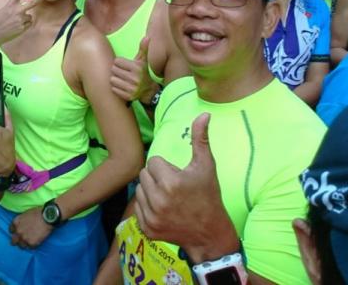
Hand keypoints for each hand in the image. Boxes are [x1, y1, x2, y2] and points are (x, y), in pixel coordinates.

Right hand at [0, 0, 48, 47]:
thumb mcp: (3, 11)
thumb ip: (14, 8)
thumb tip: (25, 12)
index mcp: (10, 5)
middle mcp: (17, 11)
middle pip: (32, 3)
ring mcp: (20, 19)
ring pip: (30, 17)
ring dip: (25, 19)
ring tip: (14, 23)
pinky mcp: (22, 27)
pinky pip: (28, 24)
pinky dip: (24, 26)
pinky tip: (15, 27)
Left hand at [10, 206, 53, 248]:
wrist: (48, 216)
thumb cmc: (38, 213)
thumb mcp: (25, 214)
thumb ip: (21, 222)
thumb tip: (22, 226)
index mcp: (15, 222)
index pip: (11, 231)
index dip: (15, 232)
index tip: (19, 232)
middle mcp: (18, 231)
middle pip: (13, 241)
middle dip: (17, 240)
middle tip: (22, 240)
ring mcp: (24, 238)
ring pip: (21, 246)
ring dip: (24, 244)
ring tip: (30, 242)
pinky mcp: (31, 243)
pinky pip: (30, 248)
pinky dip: (32, 245)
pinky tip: (36, 241)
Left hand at [110, 37, 156, 103]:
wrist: (149, 91)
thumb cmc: (143, 72)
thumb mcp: (143, 61)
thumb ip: (143, 48)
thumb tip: (147, 37)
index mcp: (137, 67)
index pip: (117, 61)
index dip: (119, 63)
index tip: (124, 65)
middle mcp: (135, 78)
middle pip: (113, 70)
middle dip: (116, 71)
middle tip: (122, 73)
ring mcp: (132, 88)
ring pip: (112, 80)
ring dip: (115, 79)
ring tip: (122, 79)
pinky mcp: (128, 96)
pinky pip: (113, 89)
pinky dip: (116, 87)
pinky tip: (122, 86)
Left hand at [134, 113, 238, 260]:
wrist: (210, 234)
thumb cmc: (208, 196)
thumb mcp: (206, 166)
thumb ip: (201, 139)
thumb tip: (203, 114)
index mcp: (171, 183)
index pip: (153, 162)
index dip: (167, 167)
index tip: (179, 177)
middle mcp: (158, 200)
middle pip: (144, 174)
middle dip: (157, 177)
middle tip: (174, 187)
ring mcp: (152, 217)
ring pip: (139, 190)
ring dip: (151, 191)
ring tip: (169, 198)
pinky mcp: (148, 229)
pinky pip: (138, 208)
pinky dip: (148, 207)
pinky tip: (164, 210)